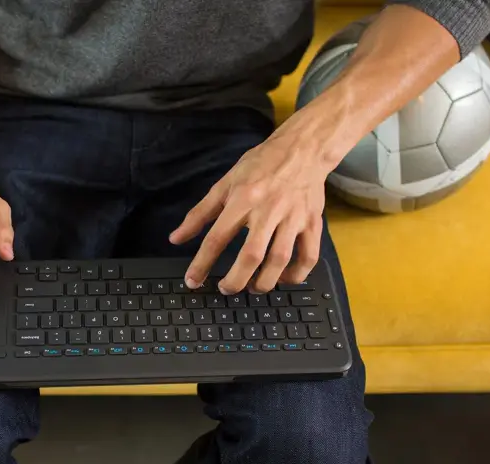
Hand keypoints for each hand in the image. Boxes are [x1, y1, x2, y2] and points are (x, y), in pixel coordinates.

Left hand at [169, 126, 326, 294]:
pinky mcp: (313, 223)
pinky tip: (284, 279)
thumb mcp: (225, 184)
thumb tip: (176, 238)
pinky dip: (297, 274)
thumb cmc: (261, 165)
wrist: (303, 149)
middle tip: (225, 289)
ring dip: (265, 281)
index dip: (202, 263)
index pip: (217, 237)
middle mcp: (268, 210)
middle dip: (236, 280)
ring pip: (280, 259)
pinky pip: (309, 256)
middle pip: (251, 255)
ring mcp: (293, 218)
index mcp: (242, 199)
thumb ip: (199, 213)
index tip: (192, 281)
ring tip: (252, 288)